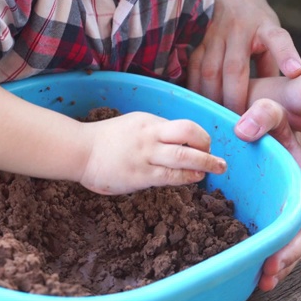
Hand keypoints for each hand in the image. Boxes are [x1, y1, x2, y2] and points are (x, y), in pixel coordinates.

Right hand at [79, 112, 226, 194]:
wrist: (80, 151)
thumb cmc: (104, 141)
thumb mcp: (132, 126)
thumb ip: (153, 132)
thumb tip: (176, 143)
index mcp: (148, 122)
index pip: (184, 126)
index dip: (200, 137)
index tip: (204, 147)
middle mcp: (149, 135)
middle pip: (188, 135)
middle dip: (208, 148)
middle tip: (220, 160)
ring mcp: (145, 155)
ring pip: (183, 157)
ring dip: (205, 164)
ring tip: (216, 170)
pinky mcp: (139, 174)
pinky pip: (169, 176)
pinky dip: (186, 177)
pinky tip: (194, 178)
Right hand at [187, 0, 300, 114]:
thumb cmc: (257, 24)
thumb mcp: (273, 35)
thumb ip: (274, 63)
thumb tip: (275, 94)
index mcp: (263, 28)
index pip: (276, 40)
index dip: (285, 55)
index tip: (295, 72)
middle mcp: (237, 31)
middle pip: (233, 68)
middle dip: (234, 97)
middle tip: (237, 122)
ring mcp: (213, 38)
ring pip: (208, 71)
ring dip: (211, 97)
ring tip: (215, 118)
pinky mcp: (197, 45)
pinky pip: (192, 70)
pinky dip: (194, 89)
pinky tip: (197, 105)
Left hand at [235, 99, 300, 291]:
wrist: (263, 132)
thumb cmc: (270, 125)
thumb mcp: (272, 113)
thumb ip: (264, 115)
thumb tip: (243, 131)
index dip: (293, 239)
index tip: (277, 256)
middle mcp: (295, 201)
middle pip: (297, 238)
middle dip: (285, 260)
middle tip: (267, 277)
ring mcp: (280, 210)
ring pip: (284, 243)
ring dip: (274, 264)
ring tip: (260, 283)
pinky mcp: (263, 214)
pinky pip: (265, 237)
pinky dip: (259, 254)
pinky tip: (246, 269)